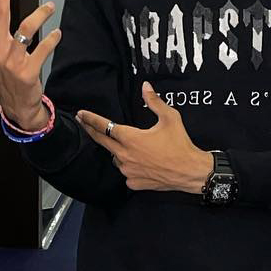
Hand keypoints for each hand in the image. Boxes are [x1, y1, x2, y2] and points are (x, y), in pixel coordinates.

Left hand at [77, 82, 214, 193]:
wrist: (189, 172)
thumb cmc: (180, 145)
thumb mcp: (170, 118)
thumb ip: (154, 102)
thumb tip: (145, 87)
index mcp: (131, 138)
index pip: (104, 126)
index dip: (91, 119)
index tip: (81, 114)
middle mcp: (125, 155)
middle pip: (102, 142)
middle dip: (91, 131)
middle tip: (83, 123)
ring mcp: (128, 171)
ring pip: (115, 158)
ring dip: (118, 151)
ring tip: (129, 146)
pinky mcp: (134, 183)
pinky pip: (126, 172)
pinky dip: (129, 166)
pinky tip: (140, 163)